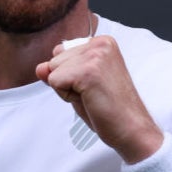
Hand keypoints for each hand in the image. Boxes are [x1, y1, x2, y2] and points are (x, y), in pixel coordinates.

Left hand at [35, 35, 163, 163]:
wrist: (132, 130)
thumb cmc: (109, 109)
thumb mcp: (79, 85)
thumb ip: (59, 72)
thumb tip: (39, 67)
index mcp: (102, 41)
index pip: (61, 53)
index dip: (70, 76)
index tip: (94, 87)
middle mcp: (100, 43)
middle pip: (54, 60)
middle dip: (67, 82)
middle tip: (94, 94)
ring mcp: (95, 55)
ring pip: (53, 71)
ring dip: (67, 90)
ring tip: (93, 97)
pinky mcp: (88, 71)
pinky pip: (55, 81)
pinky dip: (67, 96)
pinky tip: (90, 100)